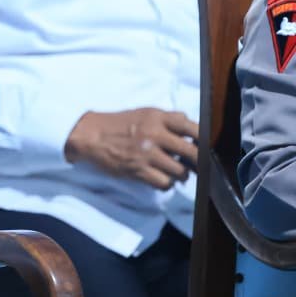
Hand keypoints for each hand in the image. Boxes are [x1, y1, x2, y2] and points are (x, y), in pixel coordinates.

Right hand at [65, 108, 198, 189]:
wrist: (90, 135)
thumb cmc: (118, 123)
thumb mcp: (143, 113)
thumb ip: (167, 117)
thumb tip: (189, 121)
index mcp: (157, 117)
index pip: (191, 127)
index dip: (204, 138)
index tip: (206, 145)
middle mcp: (154, 135)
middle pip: (192, 153)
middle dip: (199, 162)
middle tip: (199, 166)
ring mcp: (147, 154)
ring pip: (180, 171)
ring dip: (181, 174)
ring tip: (176, 172)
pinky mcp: (138, 171)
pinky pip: (165, 183)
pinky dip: (167, 183)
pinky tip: (162, 178)